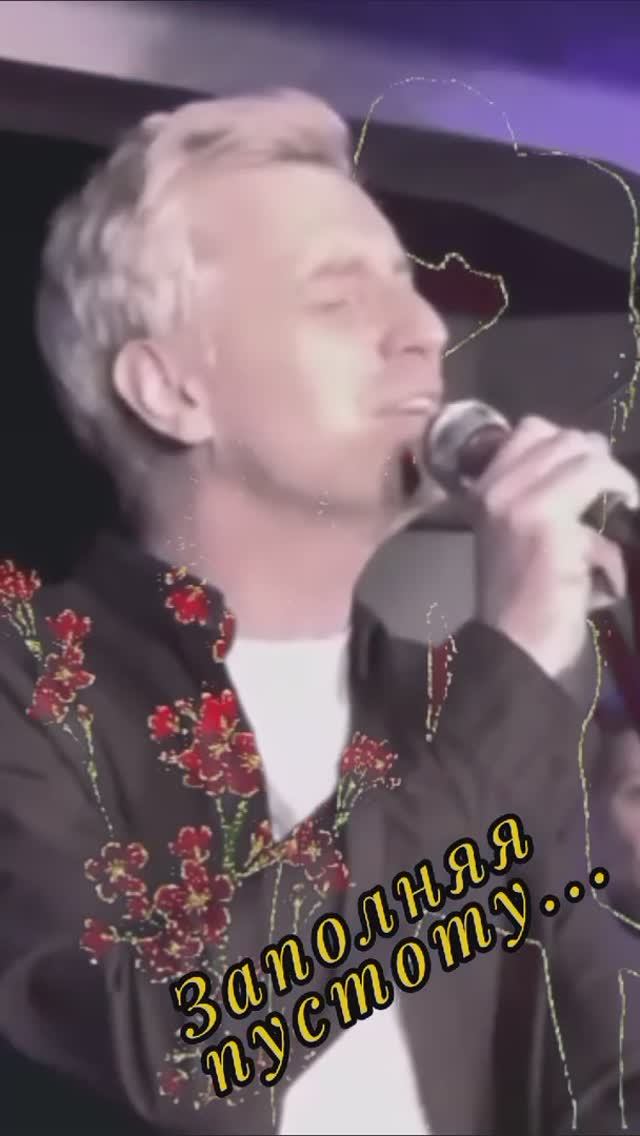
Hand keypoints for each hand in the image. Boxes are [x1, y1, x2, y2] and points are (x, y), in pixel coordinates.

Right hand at [468, 416, 637, 677]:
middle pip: (564, 437)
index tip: (588, 479)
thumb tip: (592, 461)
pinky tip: (621, 527)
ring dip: (613, 480)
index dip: (569, 447)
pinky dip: (622, 494)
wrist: (517, 646)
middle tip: (612, 498)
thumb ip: (541, 494)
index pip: (531, 429)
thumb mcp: (520, 535)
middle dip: (597, 462)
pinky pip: (600, 479)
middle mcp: (495, 487)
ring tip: (619, 510)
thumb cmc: (527, 600)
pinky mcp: (545, 517)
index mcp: (484, 489)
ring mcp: (518, 500)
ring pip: (585, 453)